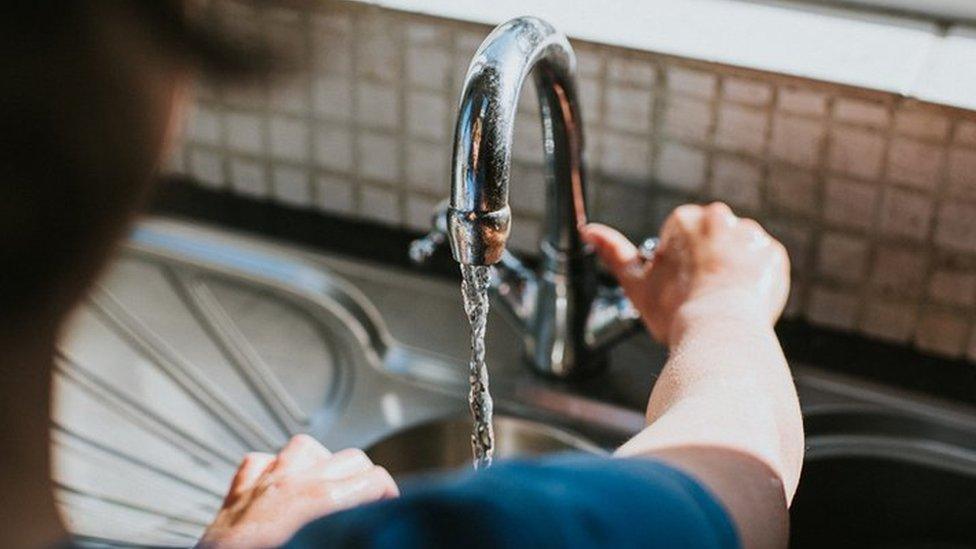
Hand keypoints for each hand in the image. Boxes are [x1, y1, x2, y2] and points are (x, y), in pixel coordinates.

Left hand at [199, 435, 398, 548]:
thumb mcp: (324, 546)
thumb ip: (348, 531)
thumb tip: (368, 530)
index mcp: (317, 501)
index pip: (373, 479)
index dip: (390, 495)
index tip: (391, 508)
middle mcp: (290, 483)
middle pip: (349, 459)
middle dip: (364, 479)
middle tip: (368, 504)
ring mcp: (261, 483)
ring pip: (304, 447)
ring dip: (321, 464)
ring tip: (328, 487)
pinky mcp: (236, 493)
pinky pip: (259, 462)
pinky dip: (274, 469)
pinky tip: (279, 486)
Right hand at [582, 202, 788, 344]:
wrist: (719, 333)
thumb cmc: (674, 310)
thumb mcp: (635, 282)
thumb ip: (612, 252)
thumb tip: (588, 230)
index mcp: (685, 219)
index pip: (680, 237)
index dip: (677, 265)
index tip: (678, 287)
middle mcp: (720, 218)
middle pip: (710, 238)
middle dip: (705, 260)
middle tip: (698, 294)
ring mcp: (750, 235)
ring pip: (738, 249)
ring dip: (731, 267)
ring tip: (720, 299)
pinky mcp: (774, 255)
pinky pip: (763, 263)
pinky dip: (754, 279)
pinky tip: (740, 298)